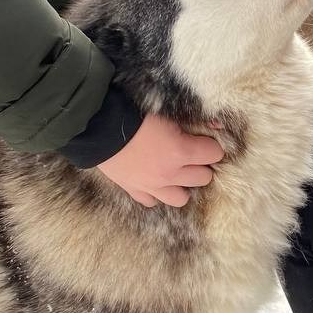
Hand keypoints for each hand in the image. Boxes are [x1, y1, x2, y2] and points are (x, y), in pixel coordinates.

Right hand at [96, 112, 223, 207]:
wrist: (97, 128)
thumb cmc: (132, 113)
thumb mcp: (166, 111)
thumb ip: (192, 120)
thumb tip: (216, 125)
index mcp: (181, 150)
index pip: (214, 154)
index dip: (211, 145)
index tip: (205, 140)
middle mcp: (170, 173)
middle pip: (203, 178)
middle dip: (201, 165)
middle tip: (192, 155)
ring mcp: (152, 186)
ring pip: (181, 198)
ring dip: (183, 185)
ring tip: (177, 172)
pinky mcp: (134, 190)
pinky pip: (152, 202)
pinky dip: (156, 193)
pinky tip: (154, 180)